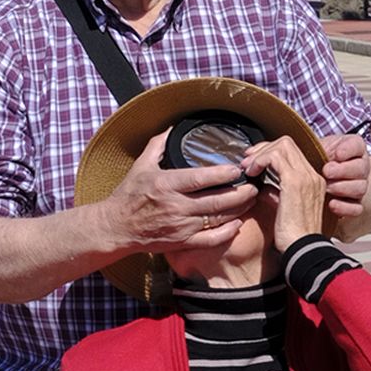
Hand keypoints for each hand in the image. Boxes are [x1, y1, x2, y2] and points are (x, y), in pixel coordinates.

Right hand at [100, 130, 249, 259]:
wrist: (116, 227)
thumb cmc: (127, 196)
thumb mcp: (141, 166)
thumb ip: (158, 145)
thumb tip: (171, 128)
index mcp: (167, 184)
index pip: (201, 178)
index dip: (223, 174)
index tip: (237, 169)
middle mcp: (176, 206)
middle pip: (217, 200)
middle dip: (240, 193)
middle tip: (254, 185)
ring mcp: (180, 226)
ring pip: (218, 218)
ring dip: (239, 209)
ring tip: (252, 200)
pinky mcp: (182, 242)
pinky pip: (210, 240)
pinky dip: (227, 233)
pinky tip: (238, 224)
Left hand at [243, 137, 328, 253]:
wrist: (303, 250)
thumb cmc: (293, 237)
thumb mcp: (285, 209)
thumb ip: (277, 193)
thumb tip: (261, 185)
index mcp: (312, 180)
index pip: (291, 151)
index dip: (270, 152)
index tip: (254, 163)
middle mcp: (312, 175)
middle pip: (287, 143)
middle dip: (263, 148)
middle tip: (247, 162)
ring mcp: (306, 177)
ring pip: (281, 145)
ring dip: (260, 153)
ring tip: (247, 168)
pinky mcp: (295, 182)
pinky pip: (275, 157)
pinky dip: (260, 160)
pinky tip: (251, 173)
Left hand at [318, 132, 370, 225]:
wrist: (313, 178)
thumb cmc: (314, 159)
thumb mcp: (313, 148)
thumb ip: (313, 146)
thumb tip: (296, 147)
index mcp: (352, 148)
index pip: (358, 145)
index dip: (349, 149)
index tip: (337, 154)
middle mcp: (360, 166)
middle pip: (361, 168)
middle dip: (343, 170)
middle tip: (326, 171)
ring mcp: (358, 186)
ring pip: (360, 188)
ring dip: (342, 188)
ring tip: (325, 188)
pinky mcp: (354, 204)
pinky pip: (357, 208)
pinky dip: (345, 207)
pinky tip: (331, 204)